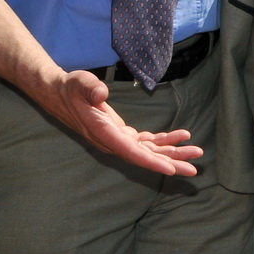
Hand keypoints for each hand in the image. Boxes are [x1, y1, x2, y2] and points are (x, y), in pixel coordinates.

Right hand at [51, 69, 202, 175]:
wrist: (59, 93)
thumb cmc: (70, 88)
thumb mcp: (78, 83)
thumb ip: (90, 88)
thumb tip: (101, 94)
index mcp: (104, 133)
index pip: (131, 152)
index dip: (152, 162)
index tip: (171, 170)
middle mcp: (112, 141)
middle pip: (144, 156)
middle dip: (170, 162)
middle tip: (194, 168)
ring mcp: (117, 138)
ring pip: (148, 150)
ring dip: (171, 152)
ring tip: (195, 152)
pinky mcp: (121, 133)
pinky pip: (146, 141)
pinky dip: (163, 140)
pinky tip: (181, 137)